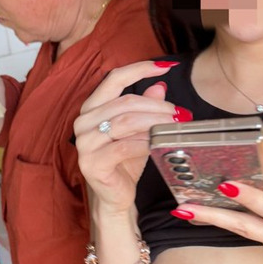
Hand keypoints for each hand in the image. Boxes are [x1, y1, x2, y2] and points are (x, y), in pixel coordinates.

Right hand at [75, 60, 183, 214]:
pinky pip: (123, 146)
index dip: (140, 69)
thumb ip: (145, 107)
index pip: (114, 78)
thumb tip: (160, 86)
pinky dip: (144, 143)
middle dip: (156, 106)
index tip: (166, 66)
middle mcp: (83, 121)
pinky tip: (158, 143)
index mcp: (92, 108)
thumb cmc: (124, 162)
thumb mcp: (138, 131)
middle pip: (124, 102)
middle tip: (179, 113)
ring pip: (125, 122)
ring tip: (174, 126)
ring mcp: (85, 143)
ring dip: (154, 122)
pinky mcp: (92, 163)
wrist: (114, 197)